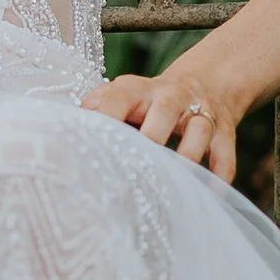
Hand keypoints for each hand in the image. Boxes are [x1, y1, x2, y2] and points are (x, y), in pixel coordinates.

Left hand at [80, 53, 243, 180]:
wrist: (206, 84)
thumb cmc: (146, 104)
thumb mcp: (120, 98)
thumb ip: (93, 112)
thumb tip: (54, 139)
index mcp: (134, 90)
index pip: (115, 98)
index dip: (104, 118)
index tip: (89, 147)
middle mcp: (169, 96)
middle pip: (164, 110)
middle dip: (153, 134)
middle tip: (138, 165)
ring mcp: (199, 113)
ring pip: (199, 130)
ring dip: (189, 155)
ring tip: (178, 181)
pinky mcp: (223, 131)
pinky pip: (224, 154)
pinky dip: (219, 175)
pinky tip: (210, 195)